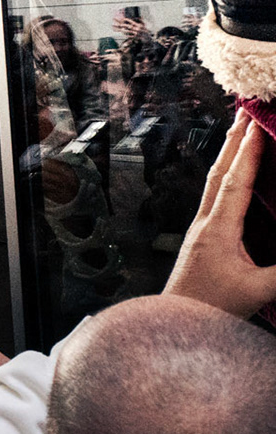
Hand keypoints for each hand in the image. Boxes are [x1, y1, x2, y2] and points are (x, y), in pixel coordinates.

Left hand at [165, 111, 275, 318]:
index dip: (247, 154)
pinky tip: (234, 172)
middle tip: (245, 112)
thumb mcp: (257, 291)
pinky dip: (227, 175)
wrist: (175, 321)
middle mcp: (205, 223)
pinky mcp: (203, 236)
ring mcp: (201, 228)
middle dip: (233, 142)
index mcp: (217, 231)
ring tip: (240, 131)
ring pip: (214, 183)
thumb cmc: (212, 308)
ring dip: (229, 155)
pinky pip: (216, 196)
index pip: (234, 183)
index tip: (256, 125)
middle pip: (219, 173)